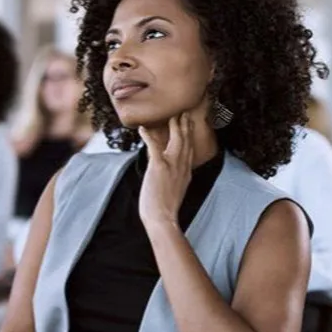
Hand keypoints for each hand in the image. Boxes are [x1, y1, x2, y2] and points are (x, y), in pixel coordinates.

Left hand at [137, 112, 195, 228]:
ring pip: (177, 139)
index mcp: (185, 172)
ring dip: (175, 126)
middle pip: (186, 141)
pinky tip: (142, 129)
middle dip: (186, 126)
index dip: (189, 136)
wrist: (162, 218)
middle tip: (184, 113)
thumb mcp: (175, 191)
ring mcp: (172, 165)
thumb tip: (169, 174)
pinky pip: (154, 146)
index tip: (189, 126)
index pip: (189, 150)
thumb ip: (175, 179)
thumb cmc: (165, 209)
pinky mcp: (159, 166)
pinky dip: (148, 136)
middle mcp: (182, 166)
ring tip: (173, 115)